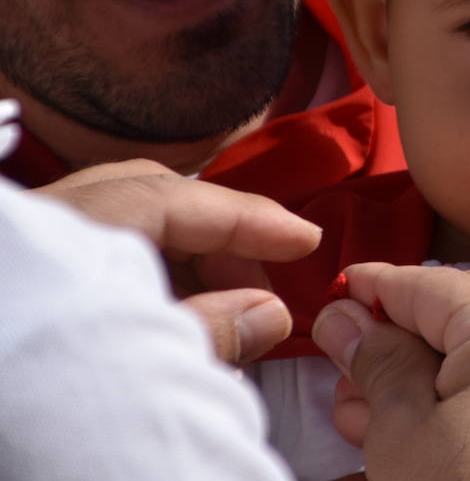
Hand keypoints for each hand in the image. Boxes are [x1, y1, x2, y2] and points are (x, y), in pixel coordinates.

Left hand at [34, 159, 320, 361]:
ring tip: (221, 314)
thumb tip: (268, 314)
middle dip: (216, 234)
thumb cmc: (44, 406)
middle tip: (261, 284)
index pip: (183, 200)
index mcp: (76, 234)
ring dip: (180, 259)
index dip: (252, 219)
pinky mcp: (16, 296)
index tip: (304, 242)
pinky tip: (164, 324)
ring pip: (117, 227)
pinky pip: (89, 261)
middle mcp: (44, 230)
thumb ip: (212, 335)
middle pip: (148, 198)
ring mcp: (23, 264)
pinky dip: (141, 279)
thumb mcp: (145, 370)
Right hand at [312, 262, 469, 480]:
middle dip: (415, 326)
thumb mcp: (404, 435)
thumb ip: (379, 362)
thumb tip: (350, 320)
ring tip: (378, 398)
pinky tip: (440, 414)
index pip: (434, 286)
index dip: (378, 290)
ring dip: (448, 358)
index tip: (344, 295)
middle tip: (355, 352)